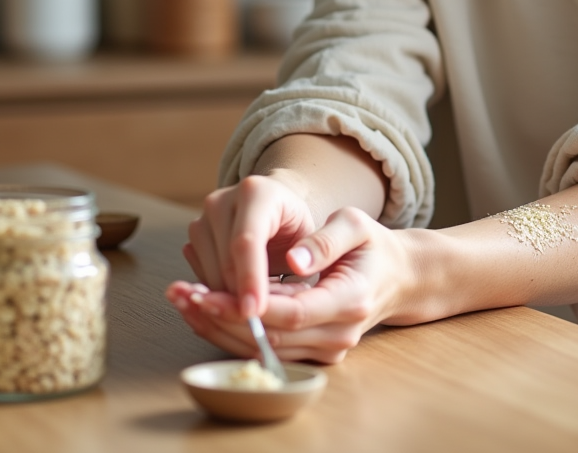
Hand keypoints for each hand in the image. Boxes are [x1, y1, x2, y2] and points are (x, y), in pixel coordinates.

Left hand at [167, 207, 417, 363]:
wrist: (397, 277)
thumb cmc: (372, 245)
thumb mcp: (356, 225)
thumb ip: (325, 241)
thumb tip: (294, 259)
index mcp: (350, 300)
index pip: (291, 312)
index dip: (246, 305)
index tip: (205, 290)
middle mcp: (339, 334)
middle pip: (271, 338)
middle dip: (220, 319)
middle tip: (180, 294)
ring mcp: (327, 349)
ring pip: (264, 349)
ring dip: (219, 329)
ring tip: (181, 301)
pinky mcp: (313, 351)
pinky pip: (268, 348)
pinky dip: (232, 333)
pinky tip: (203, 310)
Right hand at [182, 173, 317, 317]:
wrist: (275, 213)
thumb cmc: (298, 227)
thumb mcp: (322, 233)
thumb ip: (319, 248)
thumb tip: (298, 265)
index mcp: (256, 193)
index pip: (246, 241)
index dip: (249, 279)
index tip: (255, 312)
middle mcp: (222, 202)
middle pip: (223, 261)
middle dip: (240, 297)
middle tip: (264, 321)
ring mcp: (202, 219)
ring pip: (208, 274)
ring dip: (231, 299)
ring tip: (261, 303)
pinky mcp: (194, 240)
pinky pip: (201, 279)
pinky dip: (221, 296)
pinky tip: (243, 295)